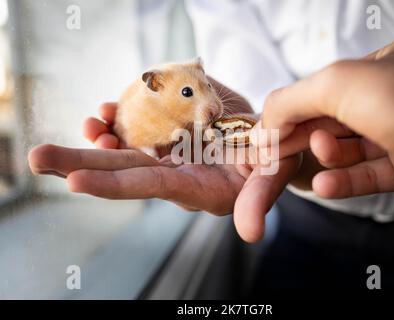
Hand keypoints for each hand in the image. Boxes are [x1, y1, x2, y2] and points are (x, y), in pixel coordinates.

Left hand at [29, 102, 299, 242]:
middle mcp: (176, 173)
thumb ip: (260, 201)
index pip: (150, 186)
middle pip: (123, 170)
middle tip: (37, 158)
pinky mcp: (173, 133)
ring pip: (126, 150)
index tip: (77, 183)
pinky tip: (106, 113)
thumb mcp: (273, 176)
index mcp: (197, 187)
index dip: (115, 186)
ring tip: (85, 124)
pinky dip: (119, 120)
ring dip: (97, 140)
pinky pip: (140, 127)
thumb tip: (250, 233)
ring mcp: (172, 153)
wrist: (272, 141)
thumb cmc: (275, 160)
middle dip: (81, 165)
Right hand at [254, 36, 393, 223]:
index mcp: (390, 64)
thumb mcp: (343, 84)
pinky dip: (342, 181)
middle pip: (335, 118)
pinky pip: (368, 175)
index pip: (327, 86)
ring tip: (321, 158)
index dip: (294, 108)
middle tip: (276, 152)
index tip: (269, 130)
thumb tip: (267, 118)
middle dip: (305, 134)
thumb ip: (296, 97)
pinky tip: (325, 185)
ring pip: (350, 148)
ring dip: (327, 157)